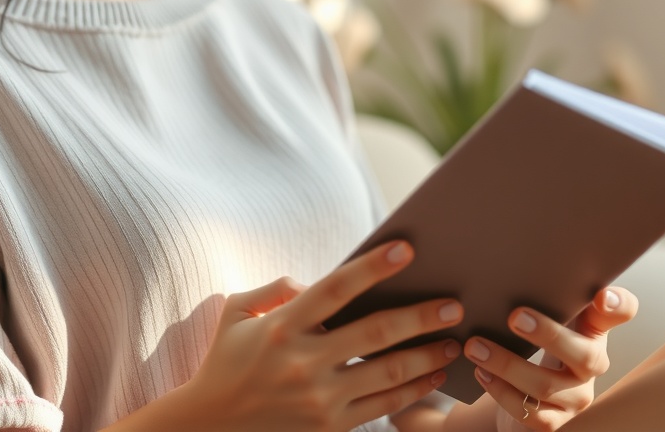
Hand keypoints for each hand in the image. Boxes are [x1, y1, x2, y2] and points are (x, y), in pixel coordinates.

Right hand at [173, 241, 463, 431]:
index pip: (335, 289)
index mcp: (281, 326)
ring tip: (454, 341)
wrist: (210, 427)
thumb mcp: (236, 314)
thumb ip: (276, 288)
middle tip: (454, 304)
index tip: (406, 249)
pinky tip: (434, 375)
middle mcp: (303, 362)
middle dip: (420, 316)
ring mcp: (319, 399)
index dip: (372, 267)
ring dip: (427, 356)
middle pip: (375, 333)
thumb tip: (316, 282)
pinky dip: (414, 390)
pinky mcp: (330, 427)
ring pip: (388, 373)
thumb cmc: (227, 362)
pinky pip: (383, 405)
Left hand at [453, 287, 638, 431]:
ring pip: (546, 386)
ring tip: (475, 346)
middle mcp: (591, 365)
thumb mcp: (543, 317)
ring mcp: (575, 397)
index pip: (620, 313)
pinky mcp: (554, 422)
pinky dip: (501, 392)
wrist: (523, 396)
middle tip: (513, 316)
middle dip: (548, 335)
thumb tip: (507, 265)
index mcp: (592, 330)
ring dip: (506, 364)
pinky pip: (531, 413)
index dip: (618, 306)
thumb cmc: (533, 344)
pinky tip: (481, 373)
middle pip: (583, 354)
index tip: (602, 296)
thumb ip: (541, 295)